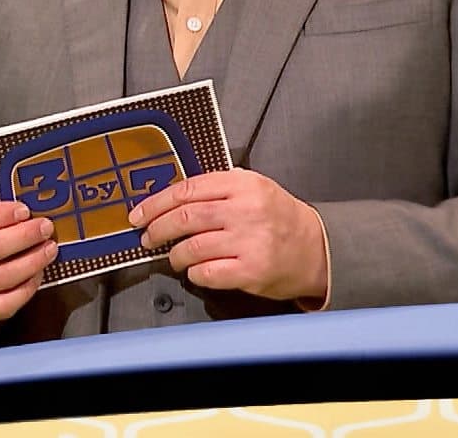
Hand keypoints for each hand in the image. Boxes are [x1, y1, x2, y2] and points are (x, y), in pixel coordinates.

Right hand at [0, 199, 58, 323]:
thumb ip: (3, 212)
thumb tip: (39, 202)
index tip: (23, 210)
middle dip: (22, 237)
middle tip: (46, 228)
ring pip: (0, 276)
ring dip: (31, 262)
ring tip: (50, 249)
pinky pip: (5, 303)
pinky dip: (26, 289)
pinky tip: (38, 274)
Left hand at [128, 168, 328, 304]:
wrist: (317, 248)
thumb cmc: (280, 218)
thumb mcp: (254, 188)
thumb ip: (218, 188)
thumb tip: (170, 197)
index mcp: (242, 185)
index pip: (186, 190)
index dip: (155, 203)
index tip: (139, 214)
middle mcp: (245, 211)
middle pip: (184, 218)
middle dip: (157, 229)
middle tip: (147, 237)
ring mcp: (249, 242)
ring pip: (191, 247)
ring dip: (174, 254)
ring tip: (174, 256)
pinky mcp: (251, 271)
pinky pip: (207, 273)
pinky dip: (194, 272)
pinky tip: (196, 270)